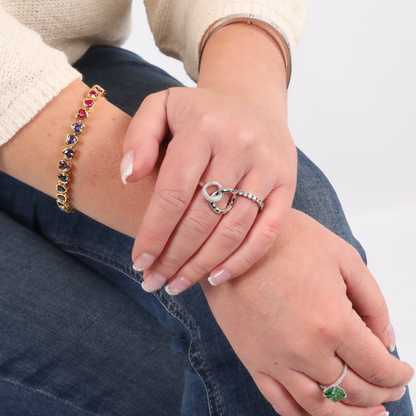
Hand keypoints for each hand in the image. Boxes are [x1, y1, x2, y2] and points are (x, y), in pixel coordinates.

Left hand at [123, 23, 296, 294]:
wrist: (251, 99)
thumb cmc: (200, 110)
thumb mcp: (161, 106)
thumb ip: (139, 136)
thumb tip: (129, 177)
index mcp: (203, 129)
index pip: (173, 194)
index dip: (153, 234)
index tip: (138, 262)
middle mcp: (239, 148)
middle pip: (201, 219)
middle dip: (173, 257)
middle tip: (153, 281)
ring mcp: (267, 168)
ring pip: (232, 231)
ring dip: (201, 265)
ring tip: (177, 285)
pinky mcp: (287, 184)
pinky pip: (267, 231)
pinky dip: (242, 260)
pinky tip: (216, 277)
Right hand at [202, 209, 412, 415]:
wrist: (237, 239)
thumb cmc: (287, 239)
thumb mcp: (344, 257)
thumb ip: (373, 302)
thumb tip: (386, 339)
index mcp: (332, 321)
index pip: (377, 366)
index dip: (397, 374)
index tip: (403, 371)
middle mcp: (305, 350)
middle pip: (353, 390)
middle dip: (380, 393)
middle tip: (390, 389)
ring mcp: (275, 359)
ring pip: (319, 406)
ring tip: (367, 412)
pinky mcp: (252, 359)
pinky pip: (281, 402)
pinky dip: (304, 414)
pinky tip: (319, 411)